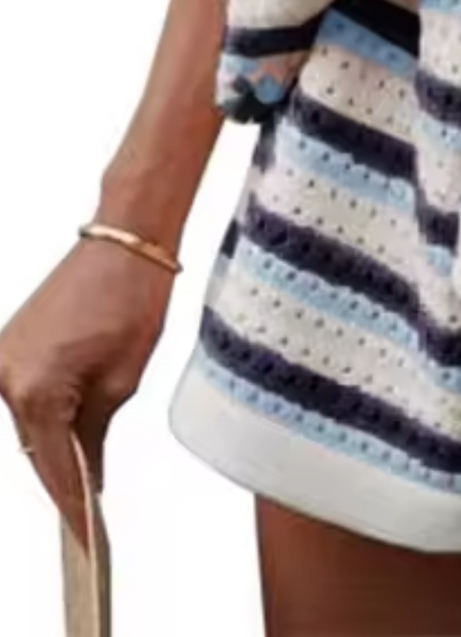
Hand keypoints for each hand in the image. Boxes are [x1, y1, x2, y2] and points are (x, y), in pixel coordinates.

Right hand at [0, 240, 175, 538]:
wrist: (126, 239)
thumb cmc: (132, 295)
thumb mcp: (122, 380)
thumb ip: (95, 434)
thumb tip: (85, 472)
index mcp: (34, 391)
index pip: (56, 468)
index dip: (74, 507)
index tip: (86, 537)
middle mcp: (6, 376)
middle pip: (37, 447)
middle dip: (65, 475)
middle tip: (90, 513)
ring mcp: (3, 357)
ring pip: (32, 422)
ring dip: (58, 441)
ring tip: (89, 471)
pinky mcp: (11, 343)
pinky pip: (28, 394)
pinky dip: (50, 411)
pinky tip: (74, 428)